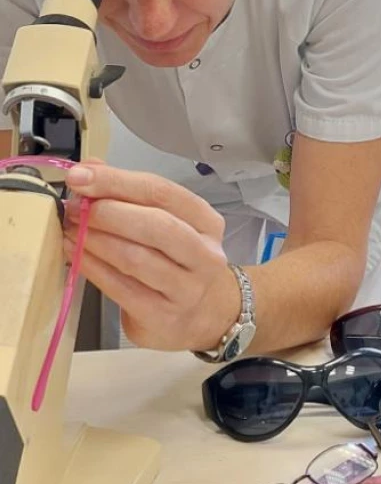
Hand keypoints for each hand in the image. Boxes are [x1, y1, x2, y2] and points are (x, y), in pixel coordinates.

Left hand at [63, 161, 238, 350]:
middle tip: (75, 208)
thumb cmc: (178, 261)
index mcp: (207, 222)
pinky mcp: (162, 316)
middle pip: (155, 225)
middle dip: (107, 212)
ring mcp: (186, 288)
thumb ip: (132, 195)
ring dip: (95, 240)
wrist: (201, 315)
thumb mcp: (168, 223)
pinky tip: (76, 254)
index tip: (80, 176)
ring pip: (135, 258)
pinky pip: (120, 287)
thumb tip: (91, 168)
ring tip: (71, 230)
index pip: (163, 193)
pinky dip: (92, 267)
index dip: (117, 181)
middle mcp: (205, 254)